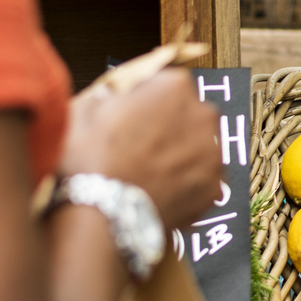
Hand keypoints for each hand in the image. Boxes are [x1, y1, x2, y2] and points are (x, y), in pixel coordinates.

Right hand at [60, 69, 221, 229]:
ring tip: (148, 173)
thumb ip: (110, 93)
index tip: (134, 115)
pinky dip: (186, 184)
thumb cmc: (91, 160)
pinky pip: (201, 179)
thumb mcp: (85, 110)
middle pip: (189, 113)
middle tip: (140, 147)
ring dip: (181, 154)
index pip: (167, 83)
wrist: (103, 217)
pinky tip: (160, 190)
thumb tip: (114, 95)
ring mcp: (213, 153)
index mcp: (174, 87)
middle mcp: (203, 115)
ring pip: (198, 147)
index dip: (148, 100)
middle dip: (170, 125)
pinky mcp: (215, 187)